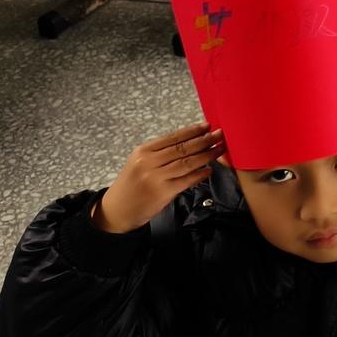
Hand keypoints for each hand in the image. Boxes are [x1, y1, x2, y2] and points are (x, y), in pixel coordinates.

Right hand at [93, 123, 224, 234]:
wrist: (116, 211)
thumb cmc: (132, 184)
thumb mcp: (139, 163)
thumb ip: (161, 152)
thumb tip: (190, 140)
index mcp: (143, 151)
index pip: (173, 137)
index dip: (193, 130)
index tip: (208, 125)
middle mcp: (148, 162)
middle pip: (182, 148)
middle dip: (204, 140)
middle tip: (220, 134)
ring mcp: (156, 177)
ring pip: (187, 163)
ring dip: (207, 155)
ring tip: (220, 149)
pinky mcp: (163, 192)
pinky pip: (187, 180)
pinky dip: (200, 174)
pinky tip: (209, 170)